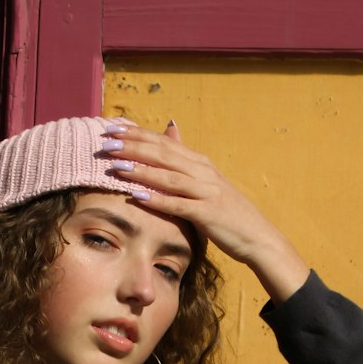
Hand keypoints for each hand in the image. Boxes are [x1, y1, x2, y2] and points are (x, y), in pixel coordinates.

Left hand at [106, 119, 309, 303]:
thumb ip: (184, 157)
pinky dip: (158, 199)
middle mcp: (203, 171)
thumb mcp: (205, 179)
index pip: (163, 141)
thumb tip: (170, 127)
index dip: (136, 133)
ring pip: (169, 176)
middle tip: (105, 143)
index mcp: (199, 162)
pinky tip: (138, 196)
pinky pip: (179, 205)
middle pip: (163, 154)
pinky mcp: (208, 213)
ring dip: (141, 170)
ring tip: (116, 166)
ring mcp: (206, 191)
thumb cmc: (226, 210)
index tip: (111, 127)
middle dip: (132, 147)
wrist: (257, 236)